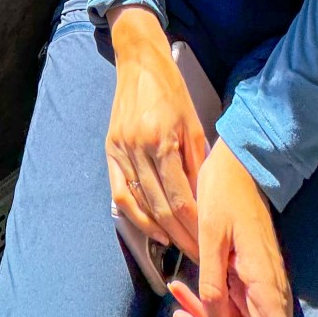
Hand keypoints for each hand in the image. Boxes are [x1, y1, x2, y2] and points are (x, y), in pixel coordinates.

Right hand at [104, 6, 208, 259]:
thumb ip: (196, 162)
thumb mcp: (194, 122)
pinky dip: (136, 216)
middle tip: (198, 254)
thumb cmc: (172, 89)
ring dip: (161, 232)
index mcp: (162, 139)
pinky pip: (120, 194)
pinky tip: (153, 229)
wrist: (138, 62)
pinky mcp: (110, 150)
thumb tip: (204, 200)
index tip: (208, 243)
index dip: (194, 226)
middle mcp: (138, 148)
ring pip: (140, 204)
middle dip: (181, 236)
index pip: (180, 198)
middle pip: (160, 207)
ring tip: (179, 247)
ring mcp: (120, 150)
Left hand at [167, 139, 293, 316]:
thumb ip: (214, 289)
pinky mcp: (251, 280)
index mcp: (266, 288)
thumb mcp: (212, 239)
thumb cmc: (225, 192)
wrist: (238, 162)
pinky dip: (210, 307)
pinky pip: (234, 306)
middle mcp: (270, 294)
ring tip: (177, 311)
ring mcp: (261, 288)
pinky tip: (181, 295)